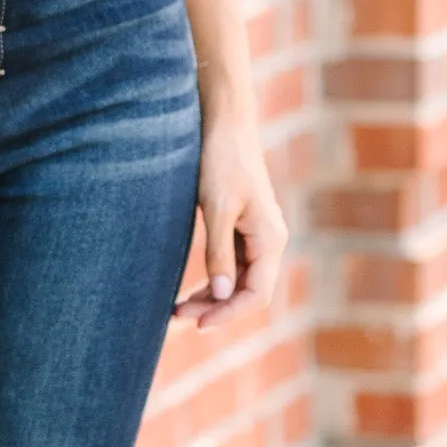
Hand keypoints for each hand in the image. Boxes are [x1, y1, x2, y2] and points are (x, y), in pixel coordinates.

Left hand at [176, 115, 286, 326]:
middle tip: (177, 315)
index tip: (197, 324)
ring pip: (239, 280)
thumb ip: (219, 253)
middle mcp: (269, 240)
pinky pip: (233, 264)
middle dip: (215, 307)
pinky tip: (192, 288)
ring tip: (178, 307)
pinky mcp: (244, 227)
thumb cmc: (221, 160)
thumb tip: (220, 295)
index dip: (228, 313)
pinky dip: (214, 279)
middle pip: (247, 291)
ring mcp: (258, 234)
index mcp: (270, 238)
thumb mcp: (216, 208)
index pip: (256, 294)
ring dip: (213, 296)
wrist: (224, 122)